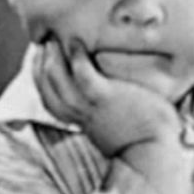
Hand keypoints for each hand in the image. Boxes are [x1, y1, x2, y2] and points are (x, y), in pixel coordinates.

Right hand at [33, 35, 180, 156]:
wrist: (153, 154)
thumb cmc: (143, 141)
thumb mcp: (116, 129)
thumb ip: (110, 116)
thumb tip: (117, 105)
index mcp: (81, 120)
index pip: (50, 99)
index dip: (41, 78)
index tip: (43, 59)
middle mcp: (79, 113)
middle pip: (46, 86)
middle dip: (40, 62)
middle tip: (44, 42)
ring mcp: (90, 105)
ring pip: (56, 78)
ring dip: (52, 56)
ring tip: (53, 39)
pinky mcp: (105, 97)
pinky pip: (82, 75)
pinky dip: (76, 57)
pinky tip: (76, 42)